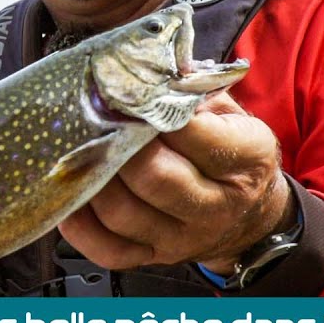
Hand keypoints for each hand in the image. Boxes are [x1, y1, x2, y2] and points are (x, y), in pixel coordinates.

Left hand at [57, 91, 293, 274]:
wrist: (249, 215)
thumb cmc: (229, 149)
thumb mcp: (227, 111)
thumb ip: (191, 88)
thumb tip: (146, 64)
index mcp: (246, 159)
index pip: (193, 133)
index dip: (154, 110)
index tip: (130, 92)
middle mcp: (217, 205)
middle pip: (154, 177)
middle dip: (117, 144)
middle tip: (97, 117)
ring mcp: (183, 238)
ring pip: (123, 213)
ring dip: (93, 178)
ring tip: (80, 149)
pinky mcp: (154, 259)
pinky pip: (107, 250)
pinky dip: (80, 224)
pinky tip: (74, 194)